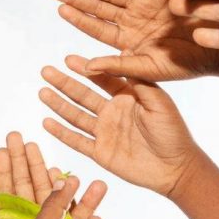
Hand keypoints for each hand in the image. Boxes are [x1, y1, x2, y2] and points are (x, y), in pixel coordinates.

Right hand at [39, 66, 201, 195]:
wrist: (176, 168)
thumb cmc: (173, 132)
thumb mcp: (159, 102)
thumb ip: (139, 81)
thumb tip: (125, 51)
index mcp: (127, 97)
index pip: (101, 79)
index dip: (85, 69)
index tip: (68, 59)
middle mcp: (112, 112)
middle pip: (82, 95)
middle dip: (64, 83)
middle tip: (46, 71)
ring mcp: (104, 132)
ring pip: (75, 116)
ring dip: (58, 104)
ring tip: (42, 92)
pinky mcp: (100, 153)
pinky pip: (77, 141)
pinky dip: (61, 132)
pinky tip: (46, 122)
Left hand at [50, 0, 218, 80]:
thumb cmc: (186, 64)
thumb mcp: (149, 69)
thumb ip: (118, 66)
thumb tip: (86, 68)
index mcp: (127, 39)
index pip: (96, 26)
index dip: (78, 17)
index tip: (59, 7)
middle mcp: (132, 20)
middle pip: (98, 6)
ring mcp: (144, 4)